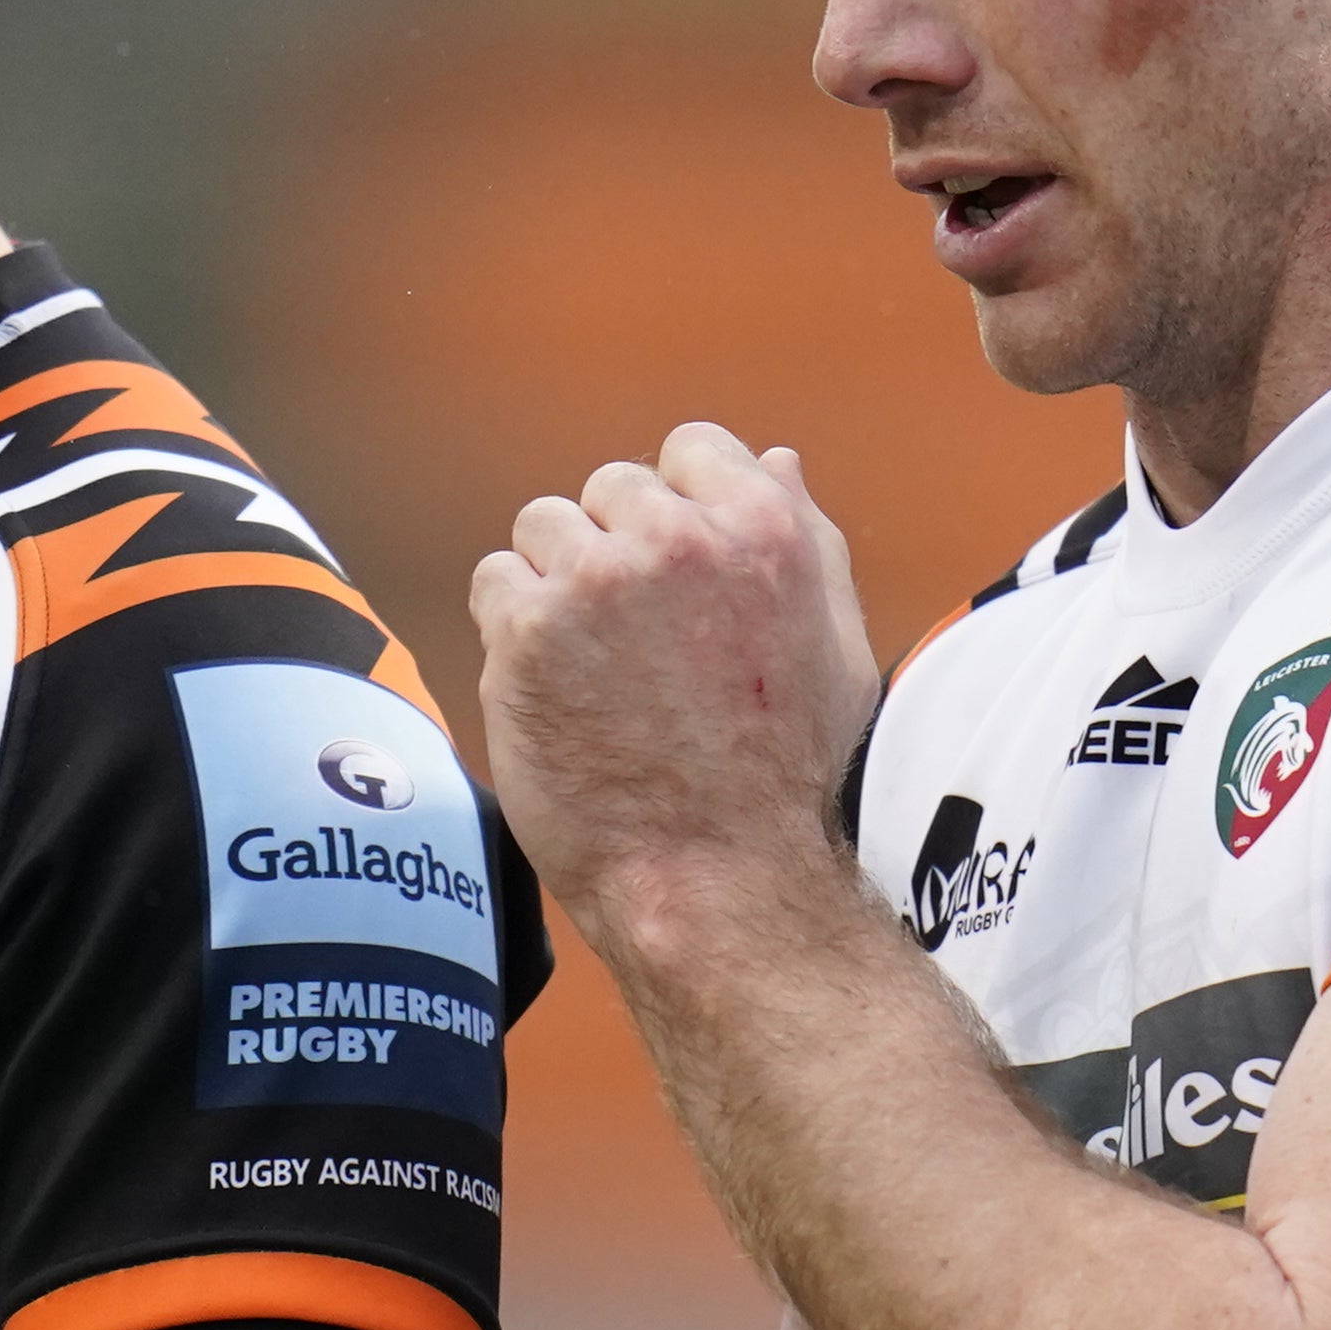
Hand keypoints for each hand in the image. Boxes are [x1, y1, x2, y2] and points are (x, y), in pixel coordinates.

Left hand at [470, 423, 879, 959]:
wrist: (720, 879)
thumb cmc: (788, 775)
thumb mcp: (835, 644)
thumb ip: (805, 539)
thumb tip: (775, 461)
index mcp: (764, 526)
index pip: (690, 450)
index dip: (676, 512)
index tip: (673, 580)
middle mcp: (678, 538)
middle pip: (610, 489)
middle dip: (614, 551)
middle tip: (636, 645)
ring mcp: (596, 579)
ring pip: (543, 527)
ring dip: (556, 584)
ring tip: (593, 669)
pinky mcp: (527, 628)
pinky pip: (496, 582)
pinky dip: (511, 629)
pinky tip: (554, 689)